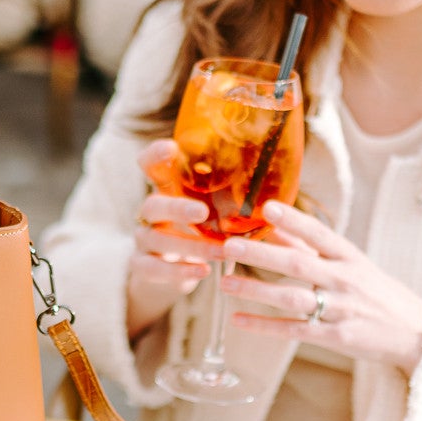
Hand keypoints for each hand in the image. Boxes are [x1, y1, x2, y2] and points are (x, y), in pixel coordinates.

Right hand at [125, 138, 218, 338]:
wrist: (169, 271)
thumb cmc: (200, 231)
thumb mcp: (211, 210)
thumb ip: (230, 196)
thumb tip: (279, 181)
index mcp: (167, 190)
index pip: (151, 164)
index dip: (156, 154)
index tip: (171, 148)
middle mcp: (151, 212)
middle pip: (153, 204)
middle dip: (178, 207)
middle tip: (202, 212)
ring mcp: (144, 239)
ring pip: (157, 239)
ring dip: (191, 246)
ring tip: (222, 252)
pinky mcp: (142, 265)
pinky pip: (153, 268)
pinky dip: (178, 271)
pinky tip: (202, 272)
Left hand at [219, 200, 421, 372]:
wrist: (417, 333)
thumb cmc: (379, 294)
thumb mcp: (353, 265)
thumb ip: (313, 249)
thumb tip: (276, 228)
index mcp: (350, 257)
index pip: (319, 234)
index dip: (293, 220)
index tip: (267, 207)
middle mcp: (345, 280)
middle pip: (298, 264)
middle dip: (261, 255)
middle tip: (229, 246)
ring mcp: (341, 310)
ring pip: (292, 298)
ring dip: (256, 290)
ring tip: (225, 283)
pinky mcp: (337, 337)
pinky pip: (294, 330)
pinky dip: (265, 325)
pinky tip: (239, 320)